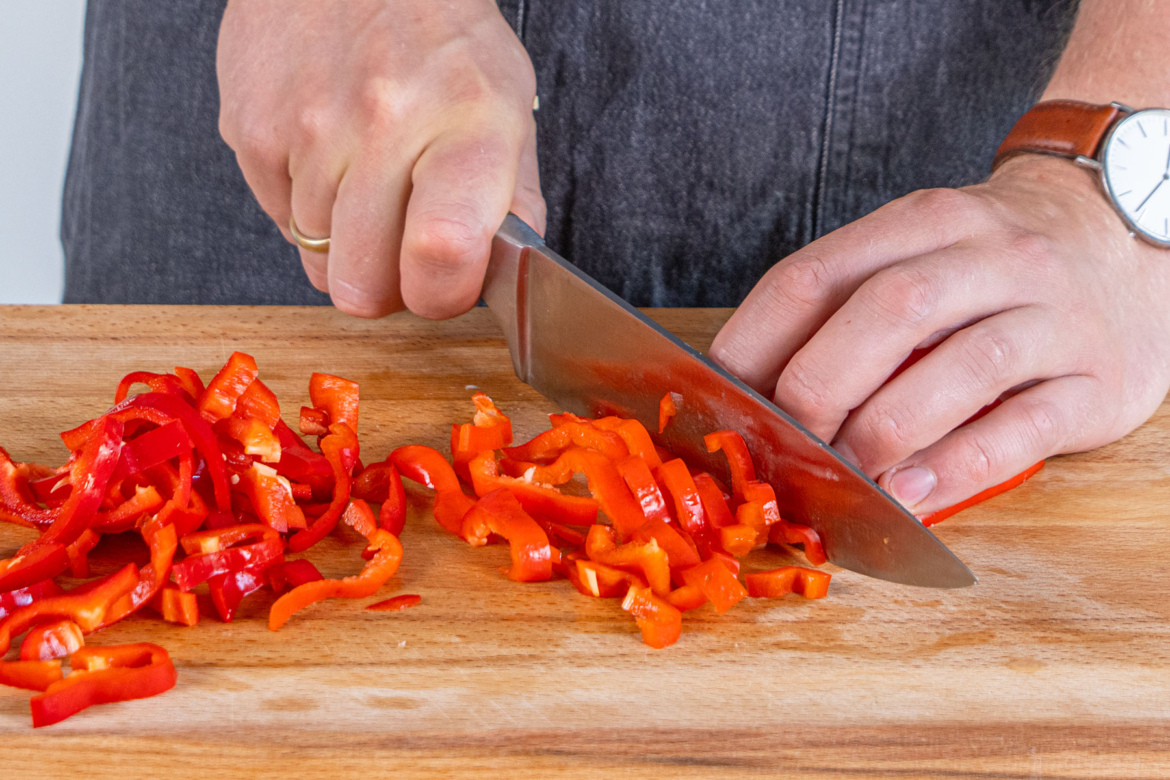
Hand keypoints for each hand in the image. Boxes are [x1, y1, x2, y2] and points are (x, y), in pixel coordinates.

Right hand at [217, 0, 543, 317]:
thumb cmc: (441, 38)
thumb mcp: (507, 105)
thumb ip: (513, 199)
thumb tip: (500, 277)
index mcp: (466, 124)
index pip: (441, 254)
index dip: (442, 295)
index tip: (446, 283)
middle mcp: (383, 124)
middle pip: (363, 287)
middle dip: (387, 284)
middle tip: (404, 245)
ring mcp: (308, 129)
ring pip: (317, 261)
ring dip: (346, 243)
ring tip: (369, 180)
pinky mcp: (250, 130)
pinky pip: (278, 221)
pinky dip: (306, 207)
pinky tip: (330, 156)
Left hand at [709, 156, 1169, 514]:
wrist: (1127, 237)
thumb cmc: (991, 268)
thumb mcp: (920, 254)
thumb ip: (846, 308)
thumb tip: (751, 392)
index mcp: (924, 221)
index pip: (816, 274)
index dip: (754, 343)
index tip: (718, 399)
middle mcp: (992, 256)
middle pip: (888, 311)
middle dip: (819, 387)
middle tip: (785, 445)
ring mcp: (1053, 315)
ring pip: (960, 366)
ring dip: (884, 432)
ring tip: (844, 478)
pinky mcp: (1098, 379)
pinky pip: (1022, 426)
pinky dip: (956, 467)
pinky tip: (911, 497)